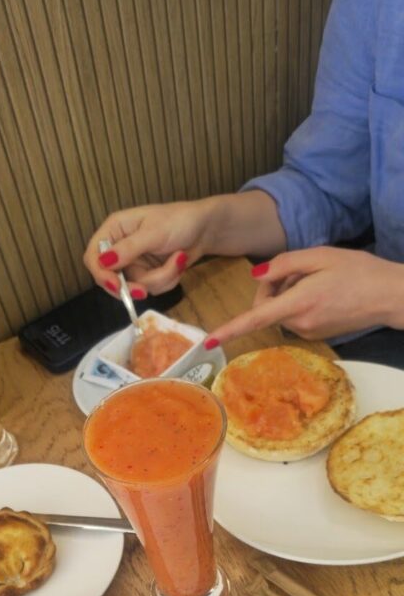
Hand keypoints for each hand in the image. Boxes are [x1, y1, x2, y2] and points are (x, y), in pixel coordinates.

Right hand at [83, 200, 215, 297]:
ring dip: (160, 278)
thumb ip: (128, 248)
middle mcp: (119, 249)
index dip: (100, 274)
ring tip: (178, 259)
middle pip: (111, 279)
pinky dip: (167, 280)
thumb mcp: (153, 233)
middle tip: (145, 290)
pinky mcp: (148, 275)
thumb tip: (103, 262)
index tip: (116, 285)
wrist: (205, 229)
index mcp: (114, 230)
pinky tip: (178, 263)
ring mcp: (134, 264)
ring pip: (135, 287)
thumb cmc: (179, 221)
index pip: (93, 257)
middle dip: (132, 286)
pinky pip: (151, 289)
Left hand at [212, 247, 403, 343]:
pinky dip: (298, 303)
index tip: (208, 340)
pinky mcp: (315, 334)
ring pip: (280, 311)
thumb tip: (256, 277)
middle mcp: (299, 323)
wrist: (390, 296)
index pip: (255, 318)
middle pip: (267, 307)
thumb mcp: (320, 255)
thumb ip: (284, 264)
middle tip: (300, 270)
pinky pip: (294, 317)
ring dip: (287, 294)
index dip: (229, 329)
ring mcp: (308, 332)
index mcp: (298, 303)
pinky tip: (322, 292)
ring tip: (316, 280)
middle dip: (273, 288)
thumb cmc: (358, 271)